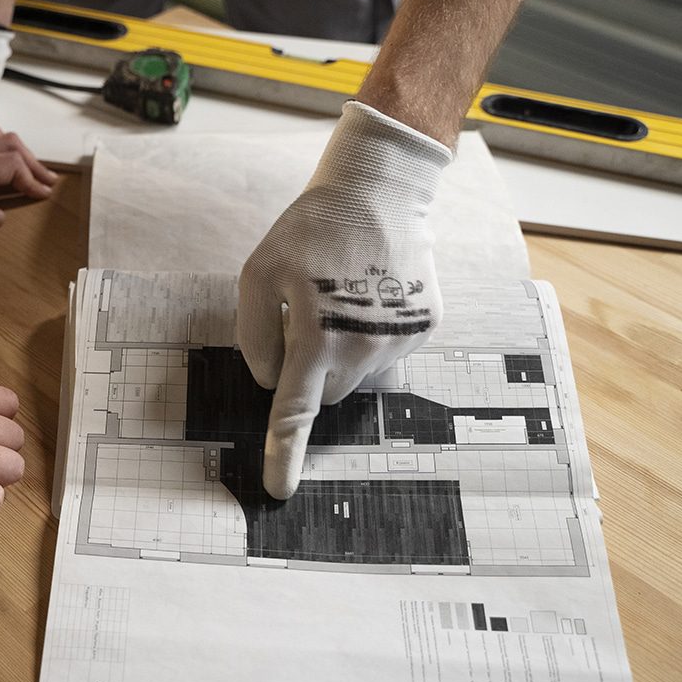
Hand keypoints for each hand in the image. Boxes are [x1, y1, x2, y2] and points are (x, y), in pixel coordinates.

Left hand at [237, 101, 451, 499]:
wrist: (380, 190)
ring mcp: (401, 340)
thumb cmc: (310, 229)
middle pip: (326, 393)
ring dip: (342, 355)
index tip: (279, 491)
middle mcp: (364, 348)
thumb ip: (254, 335)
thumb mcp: (257, 274)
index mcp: (317, 337)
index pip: (295, 412)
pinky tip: (371, 293)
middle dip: (310, 371)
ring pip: (359, 377)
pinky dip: (373, 336)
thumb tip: (270, 381)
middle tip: (306, 318)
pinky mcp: (427, 327)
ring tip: (341, 299)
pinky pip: (390, 355)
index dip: (285, 454)